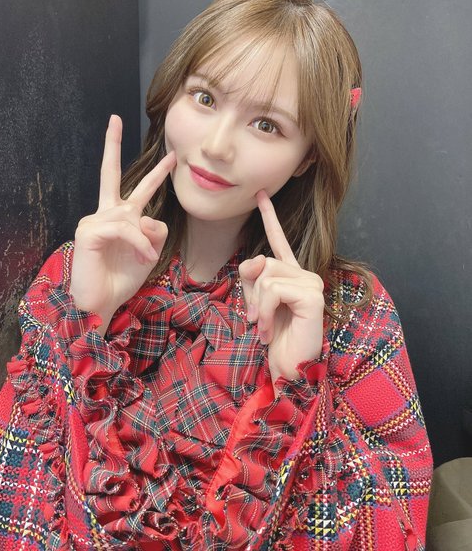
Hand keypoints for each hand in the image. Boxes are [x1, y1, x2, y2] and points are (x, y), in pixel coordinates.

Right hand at [69, 115, 175, 328]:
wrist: (102, 303)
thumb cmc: (122, 279)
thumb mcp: (149, 252)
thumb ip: (155, 231)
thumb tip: (149, 218)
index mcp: (121, 218)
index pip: (137, 189)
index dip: (155, 173)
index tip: (169, 156)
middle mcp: (106, 214)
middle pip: (110, 173)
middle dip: (112, 145)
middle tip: (114, 118)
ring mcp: (94, 221)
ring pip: (132, 215)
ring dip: (145, 239)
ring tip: (147, 258)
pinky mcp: (89, 231)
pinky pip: (124, 228)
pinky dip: (139, 243)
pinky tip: (143, 257)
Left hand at [238, 190, 323, 384]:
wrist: (289, 369)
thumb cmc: (274, 339)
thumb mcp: (256, 303)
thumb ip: (253, 278)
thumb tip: (255, 261)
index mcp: (291, 276)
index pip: (278, 241)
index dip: (270, 216)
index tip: (260, 194)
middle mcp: (305, 275)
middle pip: (263, 263)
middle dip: (251, 292)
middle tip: (257, 319)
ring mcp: (312, 284)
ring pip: (266, 275)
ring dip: (257, 305)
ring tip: (264, 327)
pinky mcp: (312, 296)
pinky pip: (274, 289)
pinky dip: (265, 311)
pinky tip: (270, 330)